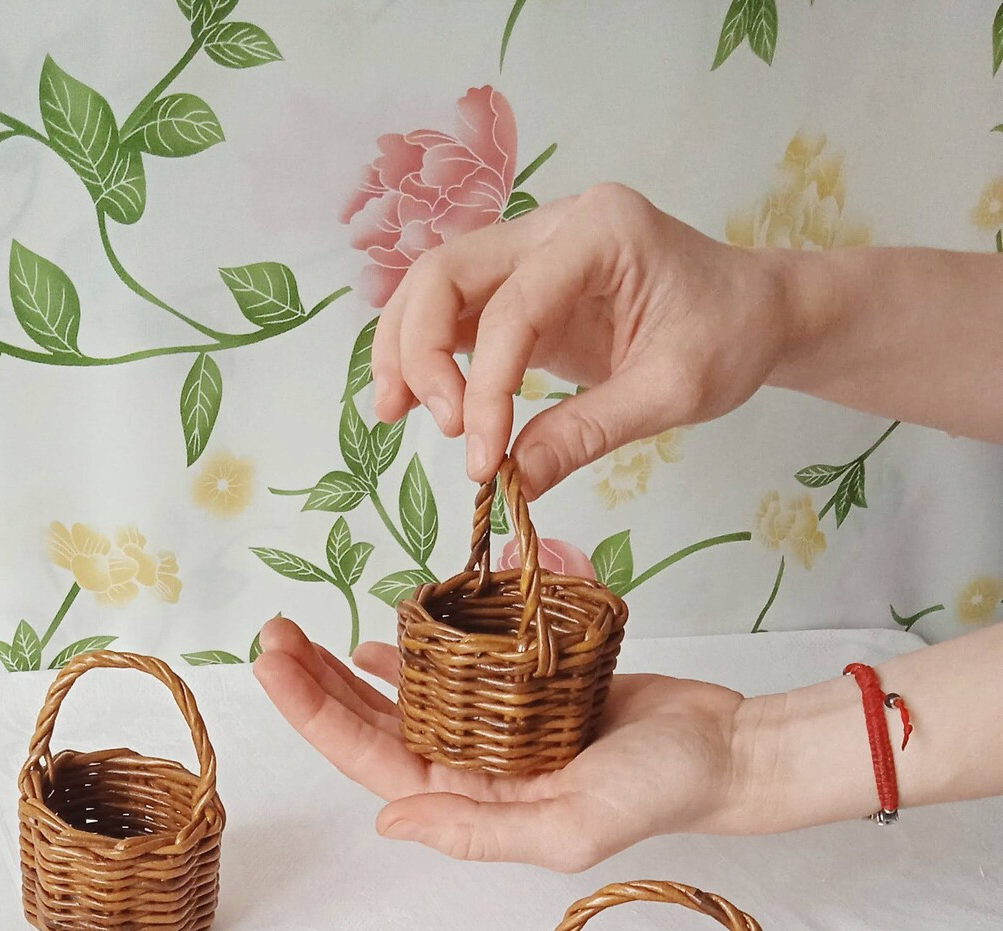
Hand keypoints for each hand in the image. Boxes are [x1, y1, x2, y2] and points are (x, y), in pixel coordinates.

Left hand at [253, 617, 751, 869]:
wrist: (727, 750)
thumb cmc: (660, 792)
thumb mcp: (570, 827)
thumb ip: (480, 830)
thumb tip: (388, 821)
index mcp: (468, 802)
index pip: (372, 757)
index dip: (316, 713)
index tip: (273, 664)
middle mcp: (471, 768)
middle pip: (373, 723)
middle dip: (316, 682)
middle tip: (272, 632)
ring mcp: (495, 731)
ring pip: (406, 694)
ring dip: (352, 666)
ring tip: (305, 630)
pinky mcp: (526, 692)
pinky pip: (460, 666)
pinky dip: (425, 645)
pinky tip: (389, 626)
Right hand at [373, 184, 790, 491]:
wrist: (756, 312)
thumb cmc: (729, 336)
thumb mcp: (671, 392)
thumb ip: (588, 433)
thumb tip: (515, 483)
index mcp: (601, 230)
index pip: (513, 307)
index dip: (486, 388)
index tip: (484, 461)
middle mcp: (555, 226)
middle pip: (446, 272)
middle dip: (419, 350)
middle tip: (432, 425)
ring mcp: (534, 252)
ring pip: (438, 287)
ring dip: (406, 349)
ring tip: (396, 414)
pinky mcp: (524, 289)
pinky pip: (457, 314)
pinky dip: (428, 355)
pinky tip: (417, 403)